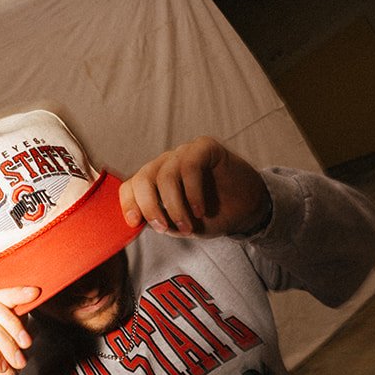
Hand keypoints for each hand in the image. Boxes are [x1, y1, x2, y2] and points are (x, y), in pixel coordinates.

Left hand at [119, 136, 270, 238]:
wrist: (247, 209)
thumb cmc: (211, 216)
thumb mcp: (182, 227)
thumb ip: (163, 223)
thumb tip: (145, 222)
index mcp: (155, 182)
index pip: (131, 186)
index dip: (128, 203)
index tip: (134, 222)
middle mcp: (165, 164)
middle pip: (142, 178)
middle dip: (149, 206)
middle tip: (163, 228)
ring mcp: (184, 154)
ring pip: (165, 175)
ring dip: (174, 206)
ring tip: (188, 226)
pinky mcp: (204, 147)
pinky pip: (190, 166)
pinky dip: (192, 192)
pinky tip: (200, 210)